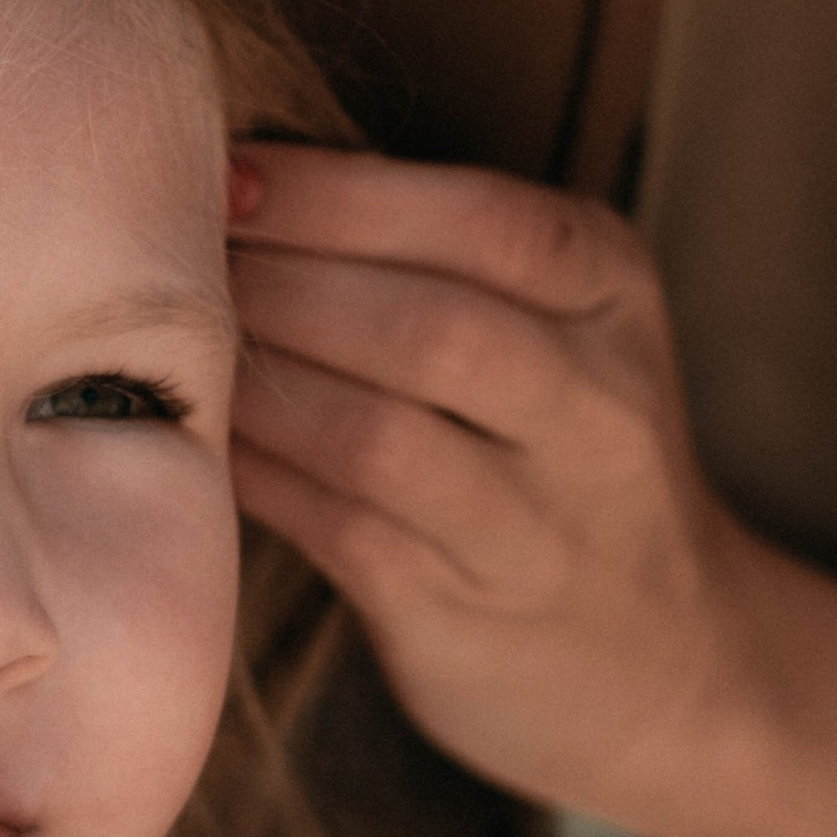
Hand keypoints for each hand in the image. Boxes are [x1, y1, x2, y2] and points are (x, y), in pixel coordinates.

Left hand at [224, 146, 836, 836]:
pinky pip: (335, 529)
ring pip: (377, 439)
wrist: (670, 661)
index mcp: (615, 294)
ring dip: (254, 383)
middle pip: (431, 329)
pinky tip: (193, 438)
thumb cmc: (560, 449)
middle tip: (166, 263)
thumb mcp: (558, 323)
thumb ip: (436, 252)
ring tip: (166, 347)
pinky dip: (252, 472)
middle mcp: (601, 411)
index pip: (486, 222)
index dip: (336, 195)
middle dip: (280, 285)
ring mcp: (541, 528)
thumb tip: (232, 175)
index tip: (224, 175)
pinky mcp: (463, 617)